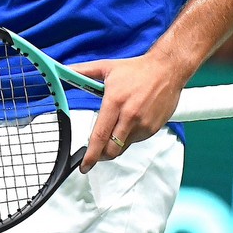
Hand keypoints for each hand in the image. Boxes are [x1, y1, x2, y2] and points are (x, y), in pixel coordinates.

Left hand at [71, 52, 183, 173]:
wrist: (167, 70)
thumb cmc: (137, 69)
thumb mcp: (106, 67)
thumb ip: (83, 71)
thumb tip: (65, 70)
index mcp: (115, 101)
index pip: (100, 135)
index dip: (91, 155)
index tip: (84, 165)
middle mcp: (130, 115)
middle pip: (112, 149)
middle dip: (101, 156)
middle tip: (96, 153)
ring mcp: (143, 124)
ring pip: (123, 146)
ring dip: (116, 144)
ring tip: (116, 126)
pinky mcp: (153, 128)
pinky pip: (136, 140)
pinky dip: (129, 137)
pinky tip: (130, 122)